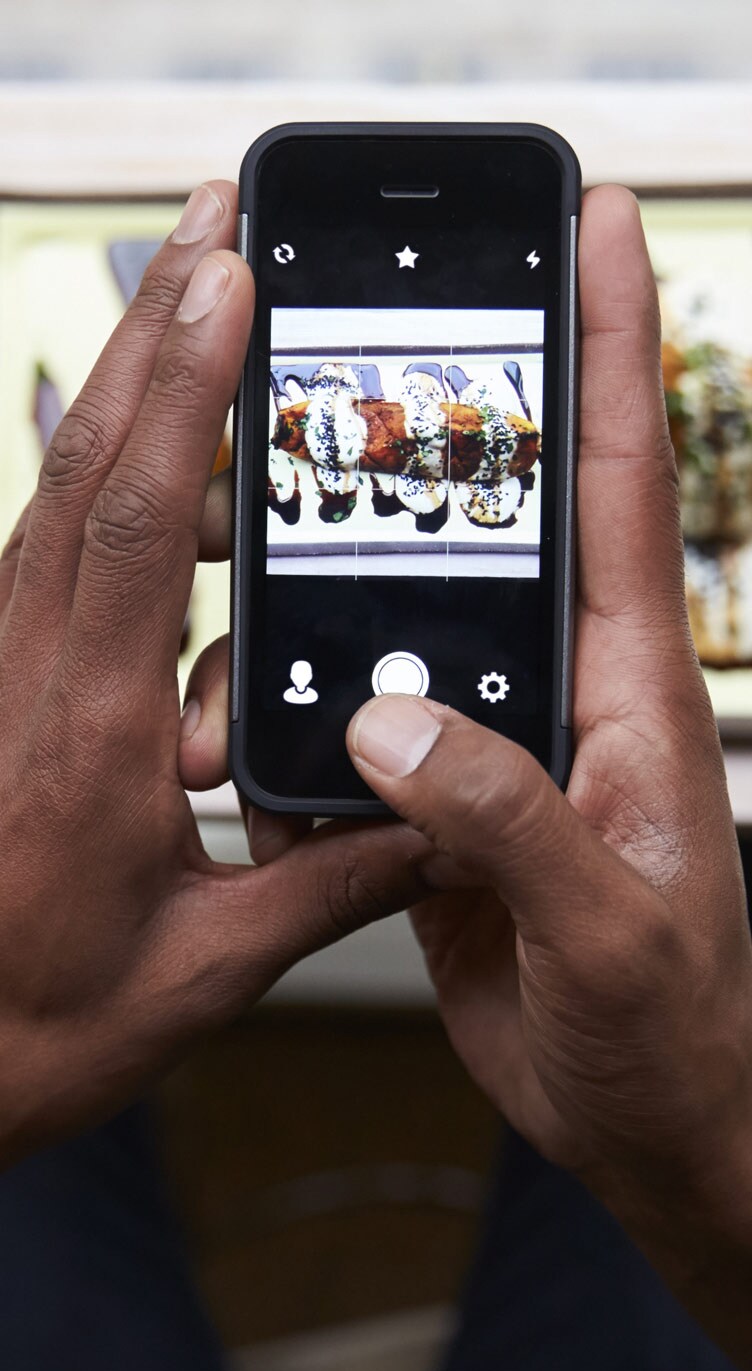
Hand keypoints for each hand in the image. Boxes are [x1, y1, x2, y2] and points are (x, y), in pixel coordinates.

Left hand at [0, 182, 429, 1165]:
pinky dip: (108, 466)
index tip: (226, 281)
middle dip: (155, 329)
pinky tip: (154, 441)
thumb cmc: (37, 1014)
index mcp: (88, 731)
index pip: (137, 520)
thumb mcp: (209, 965)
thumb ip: (330, 883)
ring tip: (202, 299)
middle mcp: (35, 670)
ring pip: (63, 486)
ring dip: (130, 382)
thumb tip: (429, 825)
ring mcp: (8, 662)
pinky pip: (54, 542)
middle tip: (214, 227)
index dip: (182, 390)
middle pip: (89, 460)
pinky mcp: (6, 673)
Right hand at [345, 188, 751, 1365]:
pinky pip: (359, 736)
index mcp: (632, 691)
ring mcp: (498, 745)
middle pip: (492, 525)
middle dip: (434, 437)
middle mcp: (563, 694)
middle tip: (364, 362)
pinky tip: (268, 752)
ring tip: (264, 627)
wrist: (649, 1118)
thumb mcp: (607, 928)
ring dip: (328, 622)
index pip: (620, 485)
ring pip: (397, 633)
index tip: (597, 228)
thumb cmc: (677, 1028)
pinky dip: (304, 736)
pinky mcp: (448, 806)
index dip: (611, 348)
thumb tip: (389, 727)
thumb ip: (505, 819)